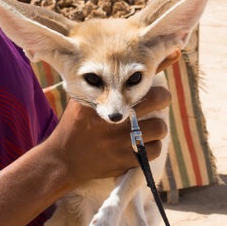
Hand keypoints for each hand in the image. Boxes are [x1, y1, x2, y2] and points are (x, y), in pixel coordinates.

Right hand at [46, 86, 170, 187]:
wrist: (63, 160)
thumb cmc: (76, 125)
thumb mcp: (83, 99)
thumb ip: (105, 85)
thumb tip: (138, 65)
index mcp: (102, 99)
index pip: (137, 80)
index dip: (152, 77)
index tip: (157, 77)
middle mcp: (113, 117)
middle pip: (157, 99)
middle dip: (163, 98)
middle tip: (159, 101)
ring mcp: (120, 140)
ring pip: (160, 127)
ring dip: (158, 127)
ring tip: (149, 127)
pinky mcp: (126, 159)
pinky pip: (155, 150)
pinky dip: (153, 147)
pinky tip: (144, 144)